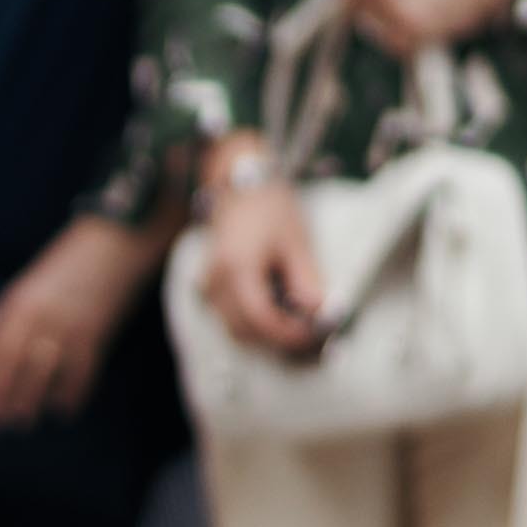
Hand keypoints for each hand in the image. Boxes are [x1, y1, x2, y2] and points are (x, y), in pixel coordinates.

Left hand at [0, 222, 150, 427]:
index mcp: (16, 302)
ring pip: (38, 373)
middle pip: (8, 364)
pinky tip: (63, 411)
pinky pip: (78, 373)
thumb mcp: (31, 285)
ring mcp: (65, 324)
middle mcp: (36, 314)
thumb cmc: (70, 265)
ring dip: (27, 402)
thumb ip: (13, 317)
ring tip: (21, 422)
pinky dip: (69, 395)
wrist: (114, 240)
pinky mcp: (95, 332)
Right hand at [195, 169, 330, 357]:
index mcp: (236, 269)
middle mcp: (215, 282)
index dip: (288, 334)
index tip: (314, 335)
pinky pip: (229, 318)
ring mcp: (207, 286)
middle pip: (245, 330)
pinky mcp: (209, 287)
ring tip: (297, 324)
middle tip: (311, 335)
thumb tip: (319, 314)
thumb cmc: (269, 208)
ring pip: (235, 329)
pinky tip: (278, 312)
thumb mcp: (296, 242)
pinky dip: (254, 323)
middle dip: (278, 339)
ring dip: (265, 334)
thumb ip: (305, 281)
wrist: (241, 187)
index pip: (261, 319)